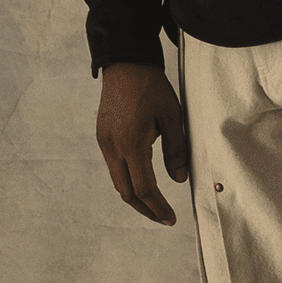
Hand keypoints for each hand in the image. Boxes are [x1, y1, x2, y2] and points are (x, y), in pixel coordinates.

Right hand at [97, 62, 189, 224]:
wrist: (125, 63)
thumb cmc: (152, 87)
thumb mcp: (172, 116)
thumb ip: (176, 150)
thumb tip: (179, 180)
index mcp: (131, 143)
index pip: (144, 187)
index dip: (157, 207)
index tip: (170, 219)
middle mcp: (113, 146)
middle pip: (126, 192)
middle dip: (145, 208)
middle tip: (163, 217)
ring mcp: (104, 142)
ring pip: (118, 181)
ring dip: (135, 196)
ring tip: (154, 204)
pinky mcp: (102, 136)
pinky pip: (114, 167)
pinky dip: (128, 179)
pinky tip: (142, 180)